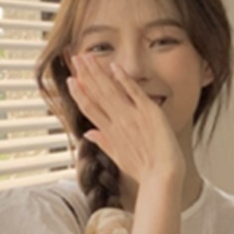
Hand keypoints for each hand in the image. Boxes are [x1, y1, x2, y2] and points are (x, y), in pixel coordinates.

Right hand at [66, 53, 185, 188]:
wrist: (162, 177)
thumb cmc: (145, 171)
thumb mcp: (120, 159)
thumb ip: (104, 143)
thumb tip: (88, 134)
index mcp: (109, 133)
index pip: (89, 108)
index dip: (79, 94)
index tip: (70, 80)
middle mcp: (117, 122)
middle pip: (97, 94)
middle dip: (85, 75)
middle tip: (75, 58)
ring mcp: (132, 116)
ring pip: (110, 90)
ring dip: (98, 72)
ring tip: (87, 57)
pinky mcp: (148, 112)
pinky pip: (134, 91)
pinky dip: (123, 79)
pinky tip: (114, 66)